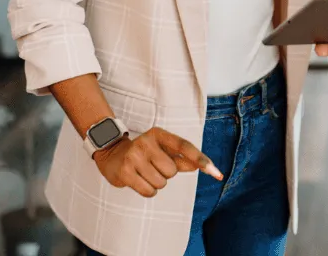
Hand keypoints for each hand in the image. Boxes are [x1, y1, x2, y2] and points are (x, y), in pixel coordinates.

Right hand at [93, 126, 222, 197]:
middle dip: (166, 174)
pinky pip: (149, 191)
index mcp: (159, 134)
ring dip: (156, 183)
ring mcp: (134, 157)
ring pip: (161, 183)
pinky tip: (139, 180)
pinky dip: (148, 191)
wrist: (112, 154)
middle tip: (153, 166)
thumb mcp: (163, 150)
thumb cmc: (145, 153)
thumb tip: (202, 166)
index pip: (184, 146)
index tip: (215, 172)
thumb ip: (182, 158)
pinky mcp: (125, 172)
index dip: (200, 159)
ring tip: (145, 173)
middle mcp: (146, 142)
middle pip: (172, 171)